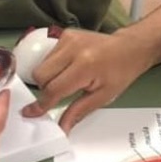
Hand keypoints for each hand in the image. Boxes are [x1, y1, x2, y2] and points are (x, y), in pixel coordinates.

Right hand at [21, 29, 152, 132]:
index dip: (42, 104)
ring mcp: (67, 38)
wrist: (130, 47)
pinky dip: (53, 66)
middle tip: (61, 94)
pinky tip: (69, 67)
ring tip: (68, 79)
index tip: (30, 113)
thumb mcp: (103, 96)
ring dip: (48, 77)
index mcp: (84, 66)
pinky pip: (48, 55)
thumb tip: (62, 128)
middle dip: (45, 89)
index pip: (54, 88)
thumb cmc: (120, 72)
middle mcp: (73, 49)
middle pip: (40, 75)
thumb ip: (78, 111)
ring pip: (41, 65)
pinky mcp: (65, 34)